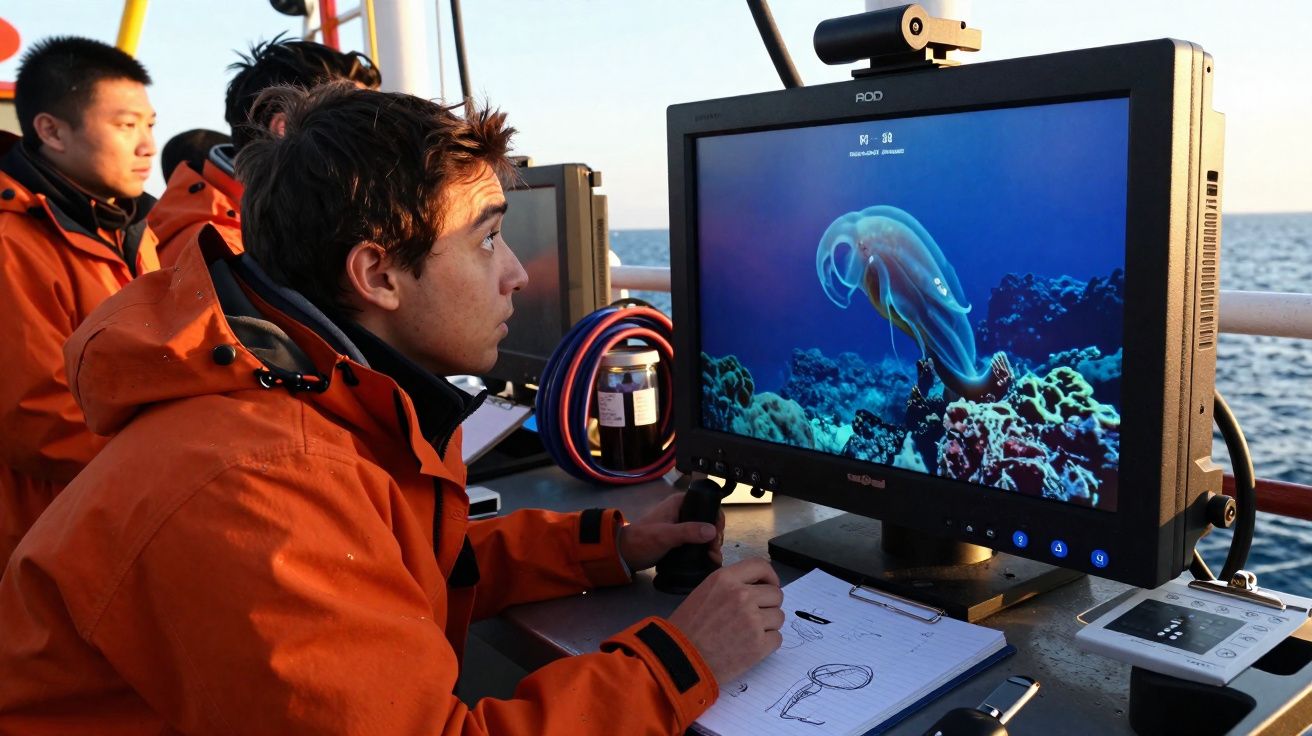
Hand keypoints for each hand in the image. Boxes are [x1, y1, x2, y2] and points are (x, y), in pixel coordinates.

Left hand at [618, 491, 725, 571]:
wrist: (624, 554)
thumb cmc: (642, 540)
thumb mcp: (665, 535)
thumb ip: (688, 531)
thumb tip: (712, 531)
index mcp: (680, 503)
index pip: (707, 504)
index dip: (716, 519)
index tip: (717, 536)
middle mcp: (683, 511)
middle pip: (708, 520)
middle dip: (715, 536)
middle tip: (714, 551)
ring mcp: (681, 526)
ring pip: (705, 532)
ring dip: (711, 545)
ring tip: (712, 558)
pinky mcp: (679, 539)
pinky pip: (697, 541)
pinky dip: (704, 549)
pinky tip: (708, 559)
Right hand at [667, 558, 783, 683]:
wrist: (680, 659)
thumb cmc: (687, 627)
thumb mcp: (704, 592)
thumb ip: (730, 585)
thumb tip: (757, 587)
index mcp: (726, 579)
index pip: (761, 566)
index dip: (770, 577)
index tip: (768, 586)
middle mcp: (742, 595)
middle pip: (776, 594)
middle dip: (768, 605)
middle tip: (754, 616)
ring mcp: (753, 620)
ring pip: (779, 616)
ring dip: (768, 625)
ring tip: (748, 633)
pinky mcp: (759, 645)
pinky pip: (777, 638)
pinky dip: (767, 643)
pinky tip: (749, 646)